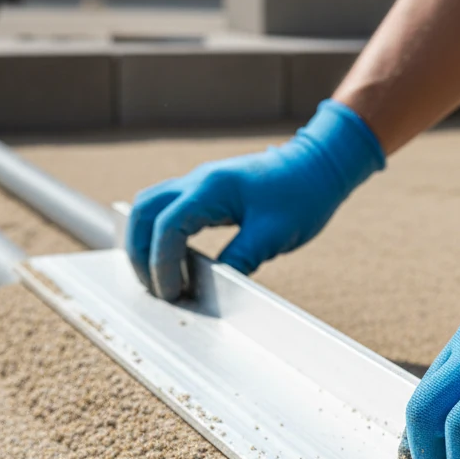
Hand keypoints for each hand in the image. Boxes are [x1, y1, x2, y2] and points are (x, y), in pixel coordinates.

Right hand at [125, 99, 383, 299]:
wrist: (320, 165)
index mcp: (212, 188)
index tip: (171, 292)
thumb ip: (239, 260)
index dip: (162, 263)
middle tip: (156, 289)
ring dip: (145, 241)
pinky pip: (167, 208)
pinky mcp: (205, 190)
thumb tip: (214, 289)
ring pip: (149, 206)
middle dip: (140, 252)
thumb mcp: (273, 235)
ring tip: (159, 277)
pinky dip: (159, 233)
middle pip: (144, 212)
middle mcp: (197, 180)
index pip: (167, 226)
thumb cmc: (302, 195)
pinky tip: (173, 259)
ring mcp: (198, 182)